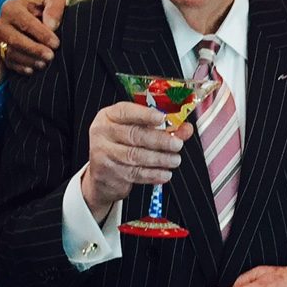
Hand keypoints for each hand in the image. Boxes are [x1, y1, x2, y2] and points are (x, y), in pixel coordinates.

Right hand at [0, 0, 64, 74]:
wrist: (34, 21)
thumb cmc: (44, 11)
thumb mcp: (52, 2)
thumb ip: (54, 6)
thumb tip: (50, 25)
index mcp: (11, 7)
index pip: (25, 22)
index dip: (41, 34)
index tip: (56, 43)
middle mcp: (0, 23)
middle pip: (15, 39)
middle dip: (34, 49)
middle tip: (51, 56)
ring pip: (11, 53)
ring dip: (29, 60)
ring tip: (44, 64)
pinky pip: (8, 62)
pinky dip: (20, 68)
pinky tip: (33, 70)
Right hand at [82, 102, 194, 219]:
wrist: (100, 174)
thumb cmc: (121, 145)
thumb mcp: (136, 130)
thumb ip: (161, 128)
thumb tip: (186, 129)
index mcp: (109, 116)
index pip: (126, 112)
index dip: (145, 115)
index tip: (162, 118)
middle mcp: (103, 133)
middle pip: (134, 135)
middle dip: (160, 140)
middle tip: (177, 144)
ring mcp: (103, 154)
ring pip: (135, 156)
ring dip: (160, 159)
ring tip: (175, 160)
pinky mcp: (109, 173)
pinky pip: (134, 173)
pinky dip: (153, 174)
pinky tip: (165, 173)